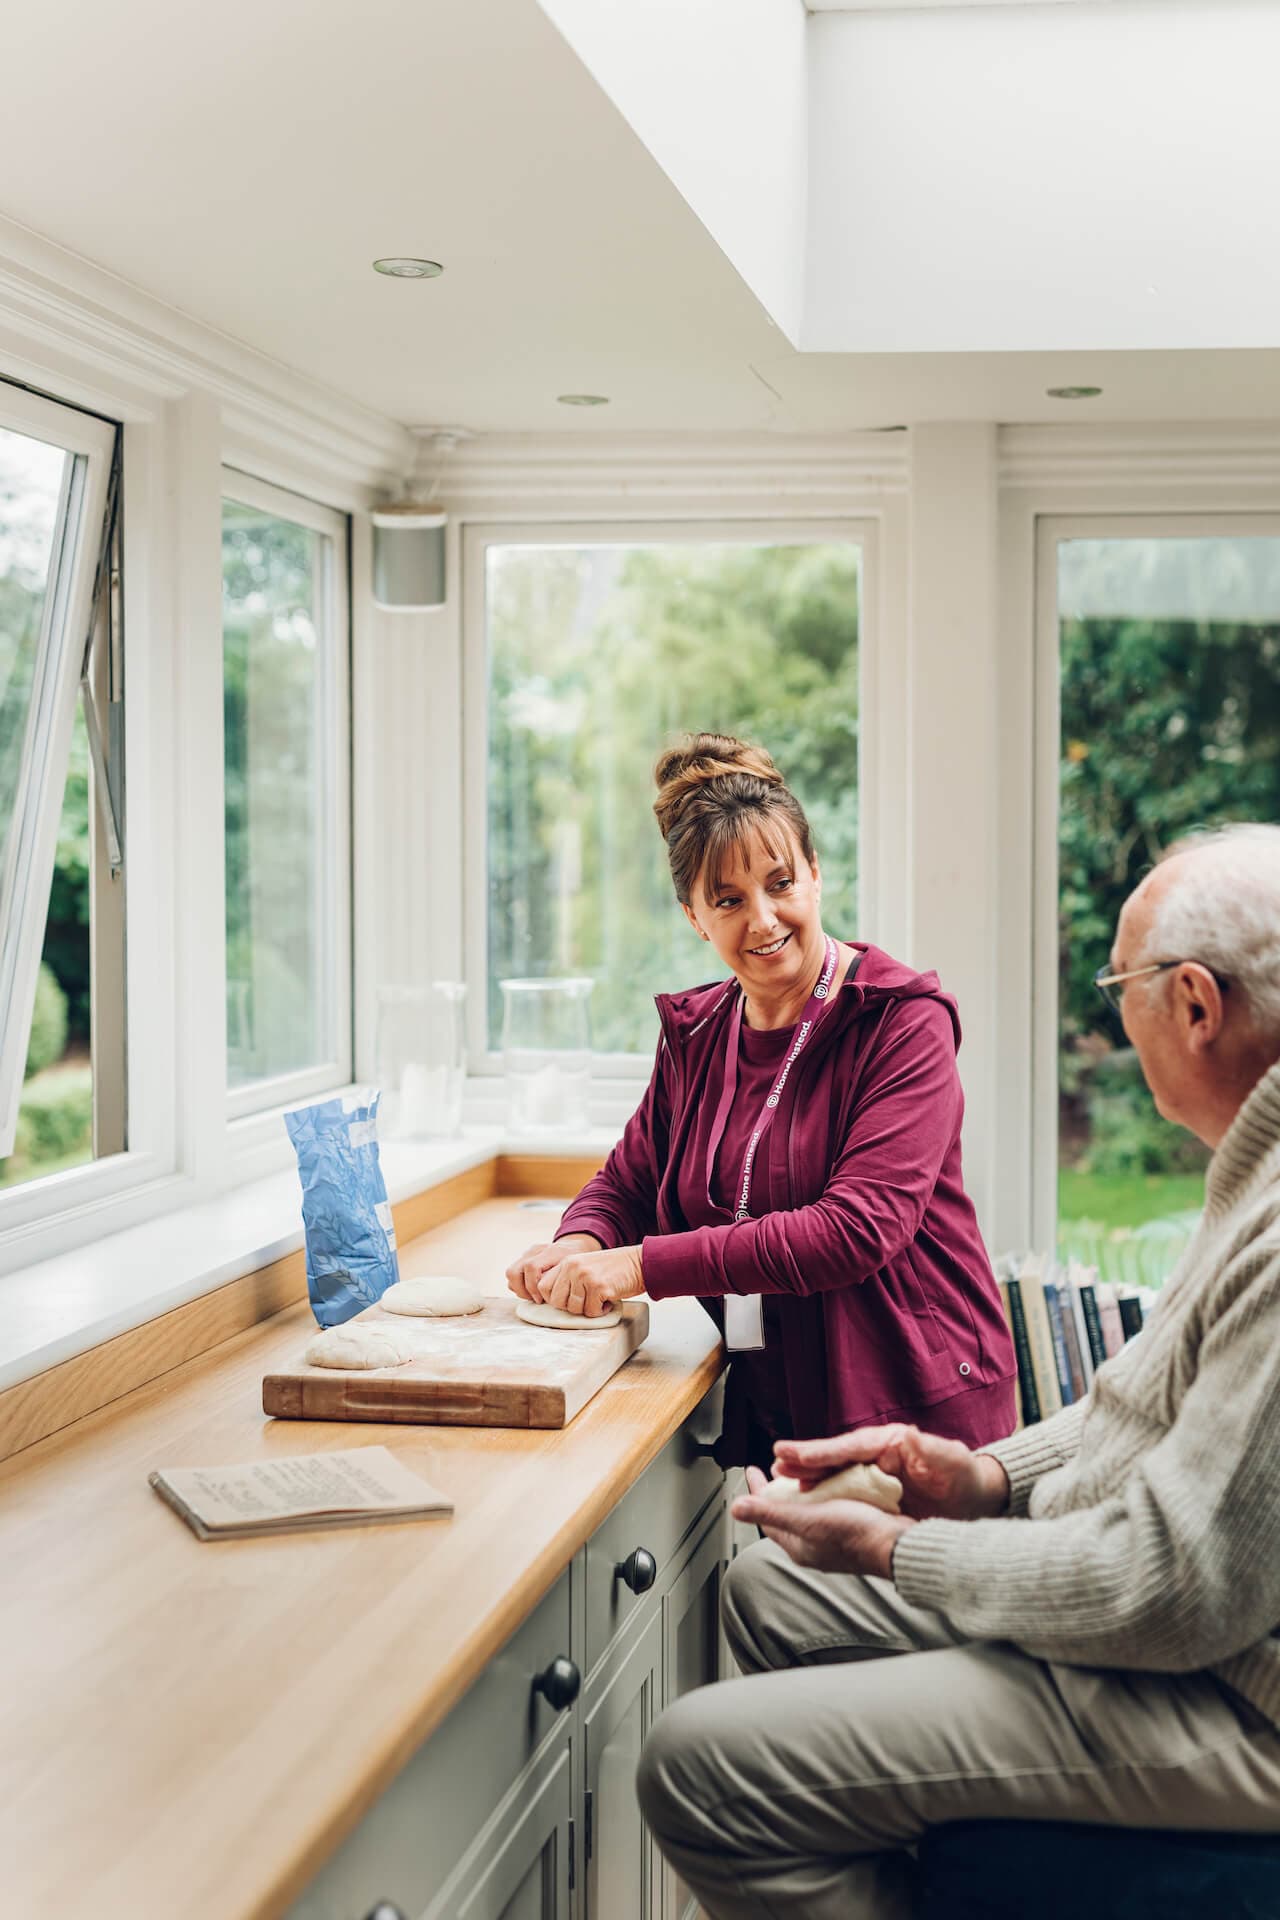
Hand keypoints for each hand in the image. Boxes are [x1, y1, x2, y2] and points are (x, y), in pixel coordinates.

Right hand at [506, 1234, 601, 1303]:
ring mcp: (528, 1254)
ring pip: (511, 1273)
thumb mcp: (575, 1268)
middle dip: (522, 1290)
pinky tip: (533, 1291)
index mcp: (549, 1251)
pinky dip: (520, 1285)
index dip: (532, 1286)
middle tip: (536, 1299)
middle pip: (514, 1271)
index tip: (540, 1299)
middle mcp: (535, 1251)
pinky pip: (514, 1274)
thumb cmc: (577, 1260)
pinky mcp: (524, 1258)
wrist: (574, 1248)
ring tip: (534, 1296)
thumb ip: (562, 1278)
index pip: (531, 1267)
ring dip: (520, 1289)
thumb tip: (553, 1296)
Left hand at [535, 1244, 644, 1317]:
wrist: (639, 1263)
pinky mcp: (599, 1287)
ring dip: (588, 1309)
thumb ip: (568, 1278)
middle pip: (557, 1302)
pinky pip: (591, 1312)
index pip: (543, 1287)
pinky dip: (601, 1311)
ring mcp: (585, 1277)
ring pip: (574, 1309)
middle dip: (572, 1307)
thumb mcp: (584, 1265)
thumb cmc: (613, 1268)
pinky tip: (608, 1300)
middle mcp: (573, 1268)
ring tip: (599, 1299)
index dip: (555, 1299)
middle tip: (587, 1301)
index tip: (568, 1301)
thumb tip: (553, 1301)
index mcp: (567, 1262)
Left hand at [733, 1465, 913, 1577]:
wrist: (897, 1545)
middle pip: (787, 1514)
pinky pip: (830, 1510)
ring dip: (801, 1492)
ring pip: (809, 1512)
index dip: (758, 1492)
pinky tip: (832, 1483)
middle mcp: (813, 1545)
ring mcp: (833, 1540)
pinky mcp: (851, 1531)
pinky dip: (824, 1495)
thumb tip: (735, 1508)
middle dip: (778, 1492)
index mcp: (798, 1544)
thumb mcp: (806, 1519)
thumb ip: (770, 1513)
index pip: (767, 1516)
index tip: (752, 1470)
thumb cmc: (855, 1534)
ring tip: (799, 1472)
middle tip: (773, 1469)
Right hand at [772, 1423, 1009, 1521]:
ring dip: (807, 1477)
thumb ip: (933, 1449)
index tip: (790, 1454)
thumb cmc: (966, 1476)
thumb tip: (912, 1437)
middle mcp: (878, 1455)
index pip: (848, 1446)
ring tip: (778, 1481)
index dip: (818, 1451)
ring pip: (834, 1475)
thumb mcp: (952, 1459)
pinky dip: (823, 1495)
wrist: (978, 1498)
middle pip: (834, 1458)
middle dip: (804, 1462)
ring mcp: (876, 1474)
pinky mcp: (877, 1494)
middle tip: (775, 1465)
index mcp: (891, 1442)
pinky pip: (844, 1492)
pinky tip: (805, 1500)